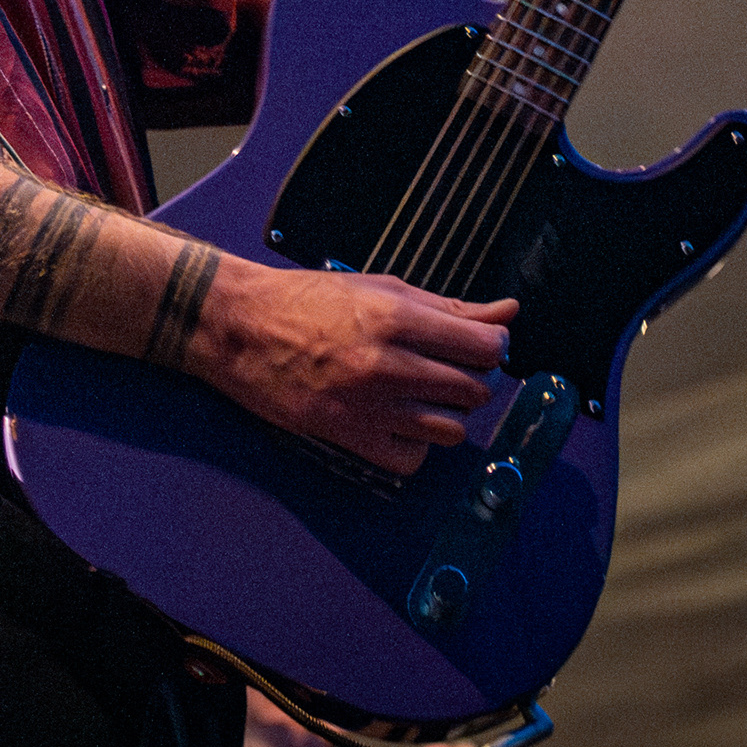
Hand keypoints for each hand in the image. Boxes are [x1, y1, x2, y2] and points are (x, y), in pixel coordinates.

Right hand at [189, 264, 516, 473]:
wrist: (241, 328)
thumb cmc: (307, 301)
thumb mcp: (379, 288)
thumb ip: (446, 307)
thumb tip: (506, 313)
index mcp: (395, 318)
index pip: (482, 347)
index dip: (491, 346)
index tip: (481, 344)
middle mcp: (387, 366)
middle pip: (472, 390)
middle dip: (469, 377)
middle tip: (445, 364)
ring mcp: (368, 408)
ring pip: (450, 429)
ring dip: (446, 411)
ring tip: (421, 392)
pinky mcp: (349, 438)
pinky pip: (414, 458)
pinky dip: (416, 443)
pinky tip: (399, 419)